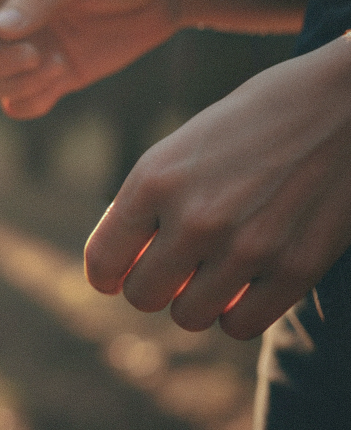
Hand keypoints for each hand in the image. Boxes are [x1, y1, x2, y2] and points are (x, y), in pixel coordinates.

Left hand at [84, 34, 350, 339]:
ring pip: (189, 318)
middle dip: (152, 285)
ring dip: (194, 301)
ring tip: (210, 273)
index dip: (105, 275)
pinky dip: (236, 314)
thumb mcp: (179, 149)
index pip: (102, 261)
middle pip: (143, 296)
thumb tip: (120, 268)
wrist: (339, 104)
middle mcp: (194, 217)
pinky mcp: (295, 268)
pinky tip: (244, 284)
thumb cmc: (249, 122)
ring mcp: (246, 247)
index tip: (116, 276)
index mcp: (154, 180)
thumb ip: (146, 205)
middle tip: (171, 268)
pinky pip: (240, 326)